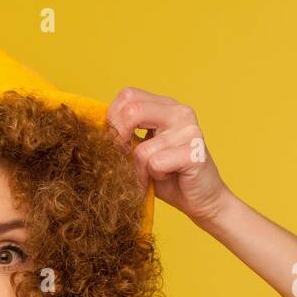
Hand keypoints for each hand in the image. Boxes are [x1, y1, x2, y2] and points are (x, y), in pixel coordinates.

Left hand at [105, 87, 232, 226]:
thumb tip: (95, 130)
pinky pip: (156, 163)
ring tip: (157, 172)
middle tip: (125, 160)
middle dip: (119, 142)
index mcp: (165, 106)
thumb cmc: (167, 175)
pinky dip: (155, 176)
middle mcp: (180, 111)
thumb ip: (124, 134)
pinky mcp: (195, 151)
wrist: (201, 199)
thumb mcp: (139, 150)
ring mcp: (190, 130)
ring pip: (141, 149)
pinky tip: (169, 176)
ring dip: (140, 169)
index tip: (116, 144)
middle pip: (131, 112)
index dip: (112, 121)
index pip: (126, 97)